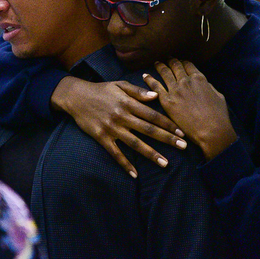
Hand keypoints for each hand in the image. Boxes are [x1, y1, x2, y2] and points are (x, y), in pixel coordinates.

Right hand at [51, 77, 186, 176]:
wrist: (76, 96)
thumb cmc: (100, 90)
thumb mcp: (119, 85)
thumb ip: (137, 91)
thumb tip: (155, 96)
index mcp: (128, 103)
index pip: (152, 115)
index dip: (168, 124)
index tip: (181, 132)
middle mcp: (122, 116)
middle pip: (148, 129)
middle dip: (167, 139)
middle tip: (183, 147)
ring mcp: (112, 128)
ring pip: (135, 143)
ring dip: (151, 154)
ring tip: (165, 163)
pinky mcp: (101, 137)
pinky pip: (115, 153)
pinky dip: (125, 164)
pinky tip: (135, 174)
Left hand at [143, 59, 236, 160]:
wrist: (211, 130)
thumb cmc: (218, 116)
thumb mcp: (218, 96)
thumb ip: (208, 87)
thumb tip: (203, 83)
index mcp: (199, 78)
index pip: (188, 64)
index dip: (183, 61)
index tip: (179, 61)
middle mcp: (186, 81)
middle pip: (175, 66)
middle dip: (170, 60)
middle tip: (166, 58)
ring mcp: (175, 90)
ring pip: (165, 73)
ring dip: (160, 66)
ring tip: (156, 63)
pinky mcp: (167, 101)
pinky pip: (155, 86)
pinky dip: (149, 79)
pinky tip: (145, 75)